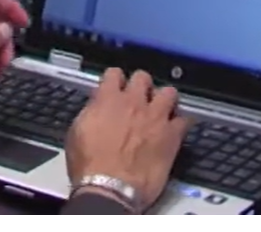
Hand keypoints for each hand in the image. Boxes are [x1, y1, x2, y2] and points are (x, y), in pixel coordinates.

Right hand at [65, 70, 188, 206]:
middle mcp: (134, 102)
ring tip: (161, 109)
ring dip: (164, 99)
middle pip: (143, 77)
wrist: (110, 187)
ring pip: (169, 92)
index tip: (116, 86)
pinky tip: (175, 129)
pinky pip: (184, 119)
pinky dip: (180, 122)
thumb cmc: (90, 166)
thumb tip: (96, 108)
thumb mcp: (77, 133)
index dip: (115, 79)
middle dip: (141, 85)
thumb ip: (91, 113)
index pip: (114, 73)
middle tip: (140, 98)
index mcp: (108, 99)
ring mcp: (156, 117)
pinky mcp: (172, 135)